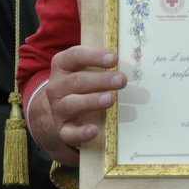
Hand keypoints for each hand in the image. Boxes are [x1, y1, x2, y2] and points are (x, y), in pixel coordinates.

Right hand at [26, 45, 126, 166]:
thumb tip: (131, 60)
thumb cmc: (81, 83)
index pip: (75, 56)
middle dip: (101, 80)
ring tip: (110, 99)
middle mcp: (57, 86)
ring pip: (72, 104)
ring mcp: (58, 108)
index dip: (94, 56)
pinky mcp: (62, 128)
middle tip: (121, 80)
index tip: (114, 58)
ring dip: (92, 101)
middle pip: (77, 81)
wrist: (61, 110)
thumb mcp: (85, 69)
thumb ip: (101, 63)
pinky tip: (94, 130)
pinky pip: (69, 132)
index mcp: (62, 65)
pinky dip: (81, 133)